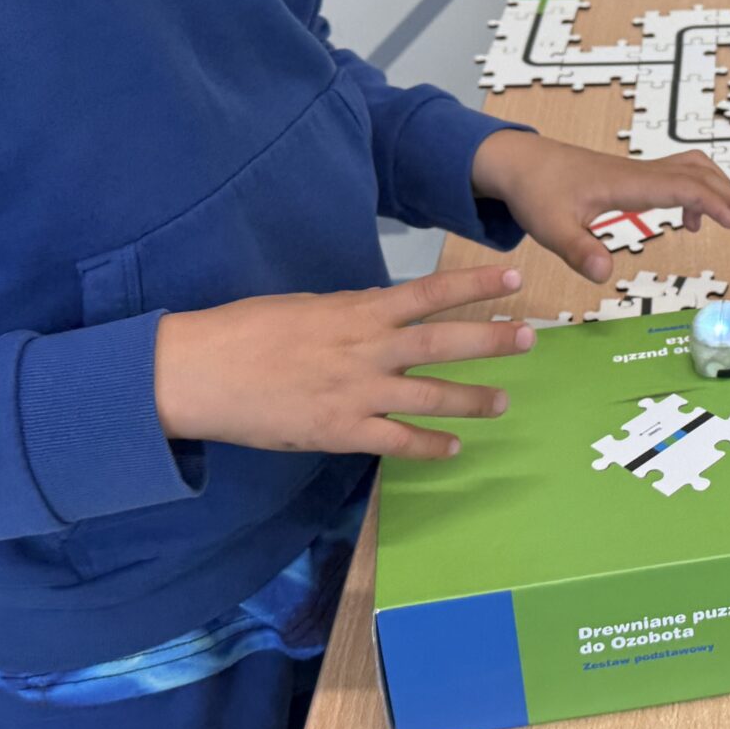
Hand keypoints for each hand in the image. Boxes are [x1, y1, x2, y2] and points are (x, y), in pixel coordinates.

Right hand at [154, 264, 533, 460]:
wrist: (198, 372)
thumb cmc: (246, 332)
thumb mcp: (306, 308)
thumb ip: (352, 314)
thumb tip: (385, 315)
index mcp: (357, 311)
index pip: (429, 293)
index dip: (475, 286)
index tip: (512, 279)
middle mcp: (366, 349)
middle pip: (445, 343)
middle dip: (493, 341)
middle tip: (531, 338)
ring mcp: (357, 393)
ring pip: (431, 396)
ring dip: (474, 399)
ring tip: (504, 401)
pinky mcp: (340, 431)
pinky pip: (398, 442)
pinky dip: (430, 447)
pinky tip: (453, 449)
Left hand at [470, 133, 729, 282]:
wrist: (520, 162)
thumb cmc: (536, 192)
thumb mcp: (551, 228)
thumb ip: (578, 250)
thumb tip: (606, 275)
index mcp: (628, 184)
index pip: (683, 187)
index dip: (715, 203)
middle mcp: (641, 174)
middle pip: (701, 175)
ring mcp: (640, 173)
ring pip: (696, 170)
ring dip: (723, 191)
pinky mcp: (635, 178)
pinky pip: (681, 177)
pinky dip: (701, 194)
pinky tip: (693, 223)